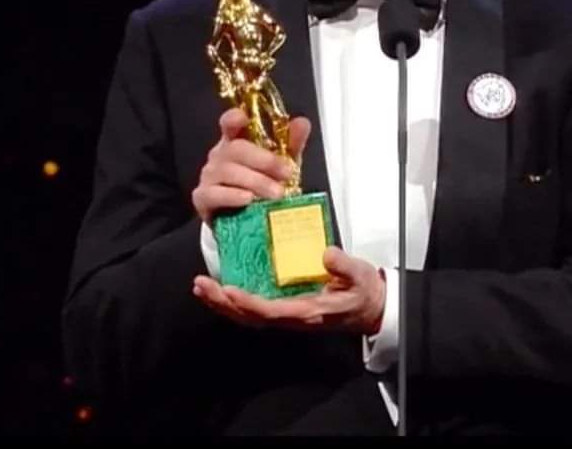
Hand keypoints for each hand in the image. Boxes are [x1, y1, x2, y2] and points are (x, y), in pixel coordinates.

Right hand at [192, 108, 310, 225]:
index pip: (229, 123)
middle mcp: (220, 155)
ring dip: (256, 181)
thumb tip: (302, 123)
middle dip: (264, 160)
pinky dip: (233, 196)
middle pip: (236, 148)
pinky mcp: (203, 198)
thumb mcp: (282, 162)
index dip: (233, 118)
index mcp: (236, 141)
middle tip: (286, 173)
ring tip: (276, 193)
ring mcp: (209, 176)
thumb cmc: (262, 185)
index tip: (243, 118)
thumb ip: (292, 142)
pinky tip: (248, 199)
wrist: (248, 220)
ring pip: (228, 171)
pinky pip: (214, 194)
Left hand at [192, 246, 386, 335]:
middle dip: (223, 304)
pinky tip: (223, 288)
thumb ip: (344, 266)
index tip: (228, 289)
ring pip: (248, 315)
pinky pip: (255, 308)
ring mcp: (287, 314)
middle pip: (250, 317)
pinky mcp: (286, 307)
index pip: (270, 311)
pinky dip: (235, 301)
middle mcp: (292, 317)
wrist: (370, 307)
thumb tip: (326, 254)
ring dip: (223, 303)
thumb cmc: (363, 291)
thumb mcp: (360, 276)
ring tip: (203, 287)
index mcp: (307, 311)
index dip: (247, 302)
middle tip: (201, 285)